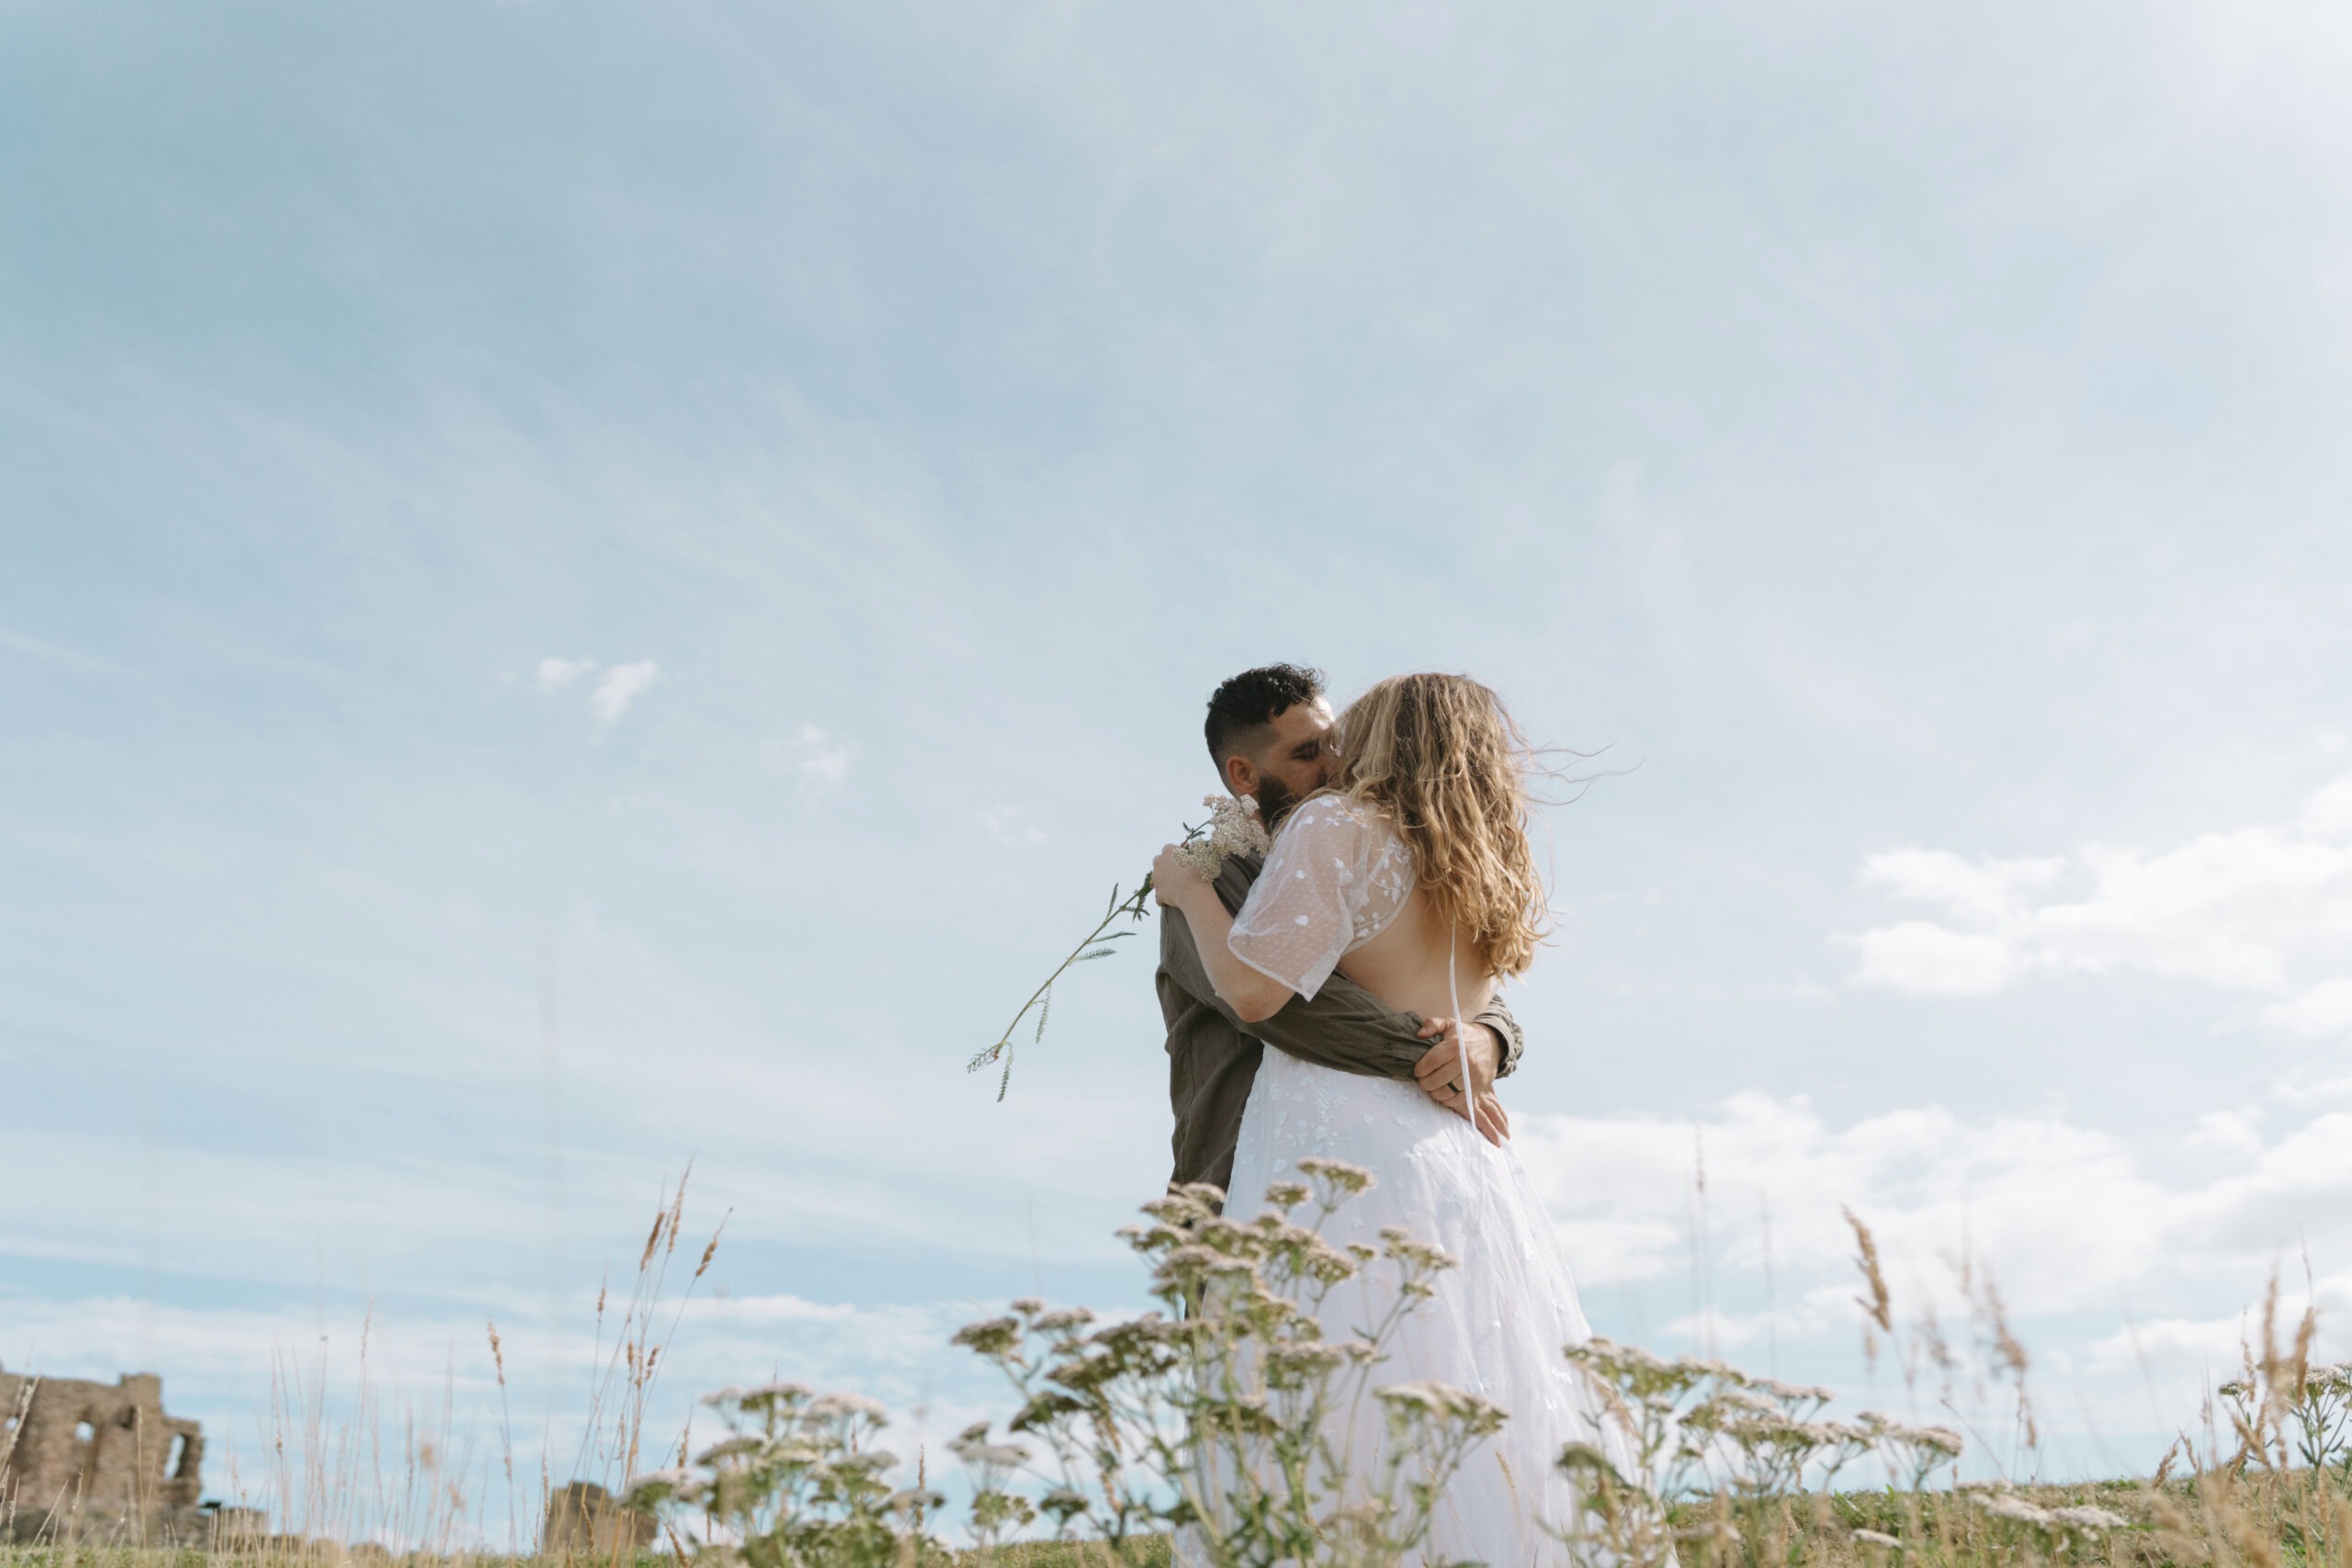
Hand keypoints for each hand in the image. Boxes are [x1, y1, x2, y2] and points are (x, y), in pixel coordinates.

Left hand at [1150, 843, 1209, 906]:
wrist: (1194, 893)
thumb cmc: (1199, 873)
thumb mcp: (1200, 857)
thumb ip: (1192, 853)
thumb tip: (1191, 851)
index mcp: (1168, 852)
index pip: (1168, 848)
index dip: (1175, 853)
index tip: (1183, 858)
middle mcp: (1159, 863)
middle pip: (1158, 860)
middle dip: (1165, 865)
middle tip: (1178, 871)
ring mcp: (1156, 879)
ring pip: (1157, 878)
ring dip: (1164, 880)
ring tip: (1177, 886)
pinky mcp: (1158, 893)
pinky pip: (1159, 896)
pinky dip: (1164, 897)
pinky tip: (1172, 899)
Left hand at [1414, 1018, 1508, 1144]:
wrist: (1493, 1043)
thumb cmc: (1466, 1035)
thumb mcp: (1450, 1023)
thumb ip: (1433, 1024)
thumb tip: (1419, 1034)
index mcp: (1455, 1045)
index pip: (1433, 1061)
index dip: (1421, 1069)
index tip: (1417, 1071)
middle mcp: (1465, 1061)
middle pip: (1438, 1079)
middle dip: (1425, 1083)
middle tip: (1422, 1082)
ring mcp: (1473, 1075)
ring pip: (1448, 1091)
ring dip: (1435, 1093)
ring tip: (1431, 1089)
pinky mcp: (1479, 1086)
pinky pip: (1460, 1099)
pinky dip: (1449, 1100)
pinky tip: (1443, 1095)